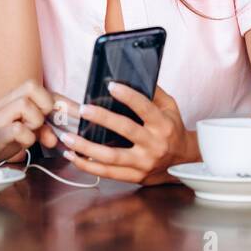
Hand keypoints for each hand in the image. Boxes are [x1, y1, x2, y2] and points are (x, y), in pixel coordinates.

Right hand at [0, 80, 77, 163]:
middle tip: (44, 122)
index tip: (79, 112)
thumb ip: (41, 131)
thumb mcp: (25, 134)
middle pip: (31, 86)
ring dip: (35, 121)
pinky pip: (17, 129)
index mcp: (12, 100)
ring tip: (31, 133)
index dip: (62, 100)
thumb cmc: (1, 142)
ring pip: (24, 104)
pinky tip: (23, 144)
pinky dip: (26, 137)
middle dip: (45, 104)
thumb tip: (54, 137)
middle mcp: (4, 103)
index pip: (40, 89)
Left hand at [57, 85, 188, 184]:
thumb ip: (154, 92)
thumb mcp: (170, 108)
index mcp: (163, 125)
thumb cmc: (172, 130)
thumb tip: (133, 74)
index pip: (144, 107)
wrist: (182, 161)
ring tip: (68, 137)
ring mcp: (143, 163)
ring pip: (111, 157)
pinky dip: (88, 166)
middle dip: (102, 119)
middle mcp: (153, 144)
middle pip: (125, 130)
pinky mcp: (134, 176)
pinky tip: (73, 156)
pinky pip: (108, 173)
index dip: (128, 96)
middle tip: (83, 109)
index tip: (111, 86)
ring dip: (86, 147)